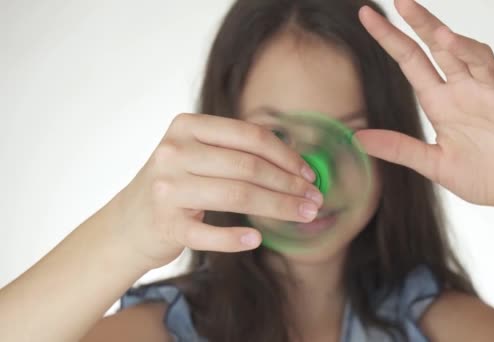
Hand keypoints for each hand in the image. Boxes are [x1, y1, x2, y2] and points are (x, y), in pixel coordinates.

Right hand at [109, 113, 321, 267]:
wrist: (128, 223)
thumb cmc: (176, 185)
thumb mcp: (196, 154)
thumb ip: (234, 150)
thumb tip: (296, 161)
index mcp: (187, 126)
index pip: (249, 136)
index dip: (286, 156)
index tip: (309, 174)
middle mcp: (174, 152)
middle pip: (248, 167)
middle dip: (290, 184)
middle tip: (315, 199)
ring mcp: (167, 189)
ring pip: (237, 195)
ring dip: (279, 207)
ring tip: (304, 215)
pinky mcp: (165, 224)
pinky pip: (210, 234)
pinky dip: (236, 238)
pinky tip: (257, 239)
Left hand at [355, 0, 493, 211]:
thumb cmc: (481, 176)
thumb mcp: (433, 164)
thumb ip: (399, 148)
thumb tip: (357, 139)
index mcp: (441, 101)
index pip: (411, 61)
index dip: (391, 38)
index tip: (367, 15)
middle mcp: (466, 91)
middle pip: (443, 48)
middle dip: (424, 24)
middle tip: (402, 3)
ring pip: (480, 59)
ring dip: (464, 46)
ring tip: (443, 36)